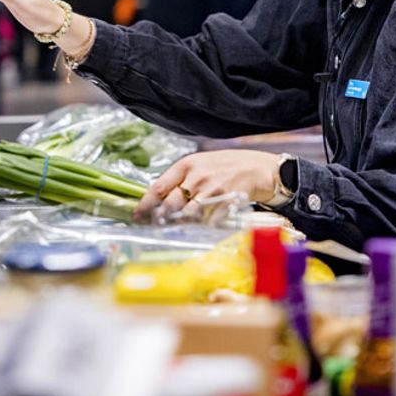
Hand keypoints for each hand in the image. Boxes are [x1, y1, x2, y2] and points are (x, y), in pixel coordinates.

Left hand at [135, 150, 283, 222]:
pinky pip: (210, 220)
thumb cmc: (225, 167)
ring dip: (179, 225)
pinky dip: (202, 228)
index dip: (145, 204)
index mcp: (186, 165)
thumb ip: (181, 179)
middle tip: (154, 227)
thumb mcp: (200, 165)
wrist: (258, 168)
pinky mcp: (227, 201)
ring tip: (175, 230)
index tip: (137, 216)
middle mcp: (197, 176)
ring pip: (188, 214)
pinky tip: (200, 230)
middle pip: (171, 202)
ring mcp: (213, 189)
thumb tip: (159, 198)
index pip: (159, 186)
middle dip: (160, 218)